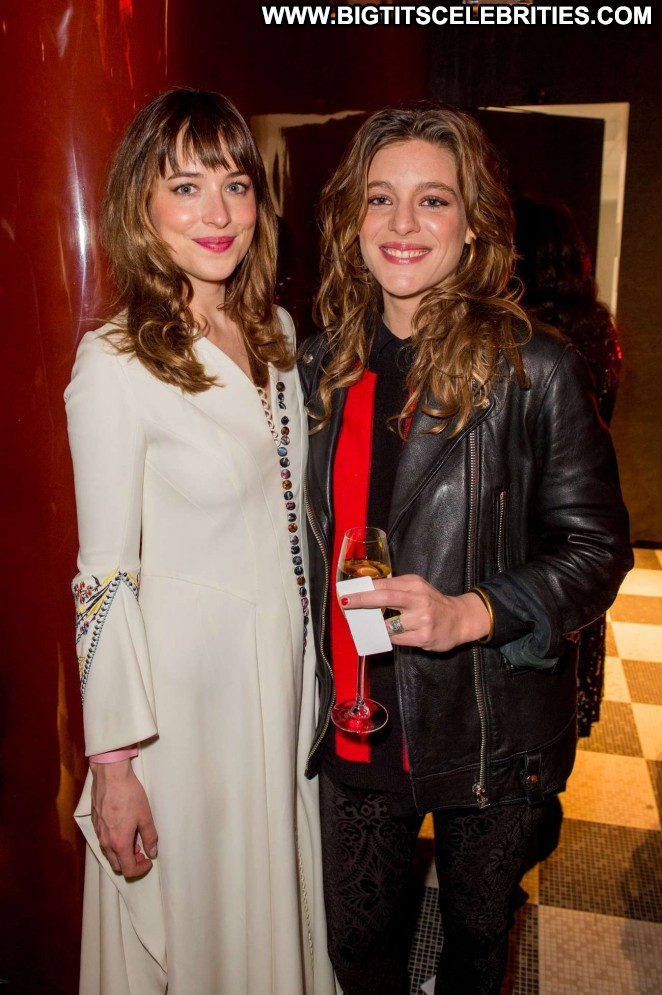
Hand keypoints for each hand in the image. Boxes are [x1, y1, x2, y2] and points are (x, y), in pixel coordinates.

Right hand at [90, 759, 157, 877]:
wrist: (110, 776)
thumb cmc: (129, 794)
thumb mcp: (145, 816)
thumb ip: (149, 837)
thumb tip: (152, 852)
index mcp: (119, 843)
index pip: (128, 869)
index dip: (141, 869)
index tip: (148, 861)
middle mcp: (106, 842)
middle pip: (117, 865)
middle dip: (131, 863)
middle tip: (142, 853)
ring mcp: (98, 832)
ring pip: (109, 854)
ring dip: (122, 853)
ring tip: (134, 840)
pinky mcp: (95, 823)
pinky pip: (104, 841)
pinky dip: (114, 843)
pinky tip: (123, 829)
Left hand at [339, 574, 490, 652]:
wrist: (459, 619)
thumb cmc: (433, 602)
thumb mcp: (417, 588)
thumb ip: (396, 588)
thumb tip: (366, 591)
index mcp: (414, 584)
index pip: (384, 584)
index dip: (363, 589)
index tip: (346, 593)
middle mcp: (419, 600)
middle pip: (385, 597)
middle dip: (361, 600)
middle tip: (344, 603)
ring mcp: (422, 620)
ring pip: (388, 624)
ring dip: (375, 626)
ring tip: (367, 625)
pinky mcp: (423, 637)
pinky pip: (397, 639)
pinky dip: (389, 637)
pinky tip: (389, 634)